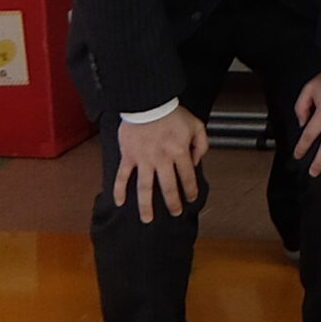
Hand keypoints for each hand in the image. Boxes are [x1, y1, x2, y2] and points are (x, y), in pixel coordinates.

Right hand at [114, 108, 208, 222]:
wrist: (148, 103)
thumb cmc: (173, 113)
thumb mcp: (197, 125)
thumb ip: (201, 144)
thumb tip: (197, 161)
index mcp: (180, 152)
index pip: (188, 177)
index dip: (190, 190)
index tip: (191, 199)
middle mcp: (162, 160)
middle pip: (168, 187)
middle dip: (172, 203)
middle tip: (175, 213)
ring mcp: (143, 160)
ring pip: (145, 187)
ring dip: (146, 205)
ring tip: (147, 219)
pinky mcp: (128, 156)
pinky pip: (122, 176)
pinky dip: (119, 190)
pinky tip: (120, 202)